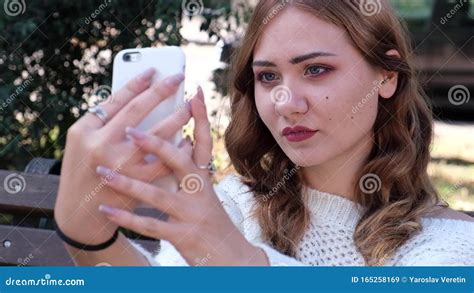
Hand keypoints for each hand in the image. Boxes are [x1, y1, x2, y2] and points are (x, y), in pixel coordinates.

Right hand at [55, 68, 192, 244]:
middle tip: (178, 78)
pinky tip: (188, 141)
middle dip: (160, 92)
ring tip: (190, 107)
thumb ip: (104, 121)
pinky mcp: (136, 184)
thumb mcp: (81, 142)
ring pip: (156, 136)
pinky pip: (164, 163)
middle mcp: (101, 146)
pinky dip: (178, 150)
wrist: (79, 213)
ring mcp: (120, 166)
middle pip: (137, 111)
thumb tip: (137, 96)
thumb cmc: (83, 170)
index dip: (137, 83)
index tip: (154, 70)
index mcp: (85, 131)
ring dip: (176, 118)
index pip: (115, 100)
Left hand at [96, 88, 268, 265]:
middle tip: (131, 129)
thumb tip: (180, 142)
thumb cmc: (211, 223)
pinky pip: (151, 226)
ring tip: (102, 172)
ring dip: (128, 183)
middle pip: (179, 161)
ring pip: (158, 195)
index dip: (200, 117)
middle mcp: (201, 193)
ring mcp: (192, 214)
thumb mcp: (205, 195)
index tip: (195, 93)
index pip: (204, 143)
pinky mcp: (183, 236)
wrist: (231, 259)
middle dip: (155, 142)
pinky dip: (127, 218)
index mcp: (205, 180)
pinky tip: (107, 211)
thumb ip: (190, 172)